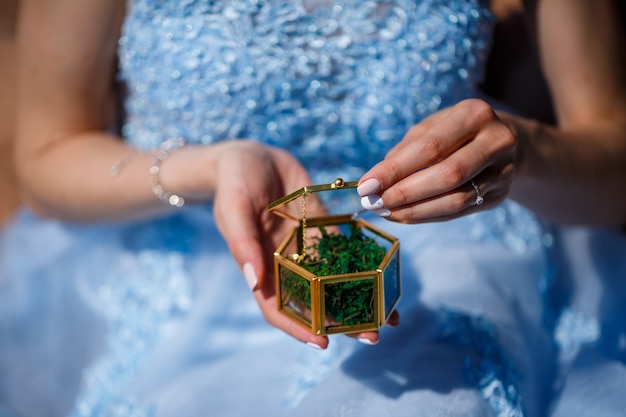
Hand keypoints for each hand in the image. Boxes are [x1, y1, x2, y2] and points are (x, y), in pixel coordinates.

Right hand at [211, 141, 396, 348]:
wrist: (253, 155)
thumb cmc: (235, 182)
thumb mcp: (234, 208)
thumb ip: (243, 243)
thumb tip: (256, 281)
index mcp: (261, 267)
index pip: (278, 309)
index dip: (299, 328)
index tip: (323, 343)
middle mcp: (286, 264)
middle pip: (315, 302)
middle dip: (342, 322)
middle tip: (373, 336)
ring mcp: (307, 248)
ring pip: (335, 281)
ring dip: (360, 299)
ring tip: (390, 314)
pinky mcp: (323, 229)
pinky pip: (346, 250)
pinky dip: (364, 264)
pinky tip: (386, 273)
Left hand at [357, 99, 516, 222]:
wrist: (503, 142)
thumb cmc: (455, 132)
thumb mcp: (431, 127)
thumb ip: (405, 151)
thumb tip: (375, 182)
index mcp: (474, 114)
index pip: (430, 147)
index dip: (395, 169)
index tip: (366, 185)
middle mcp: (496, 141)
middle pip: (447, 175)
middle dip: (404, 193)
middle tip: (373, 203)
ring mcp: (503, 170)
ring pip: (455, 200)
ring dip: (414, 210)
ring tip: (385, 211)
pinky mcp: (501, 195)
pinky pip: (459, 212)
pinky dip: (427, 216)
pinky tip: (403, 215)